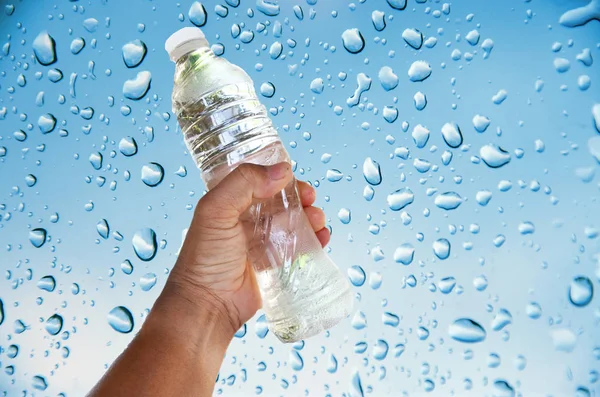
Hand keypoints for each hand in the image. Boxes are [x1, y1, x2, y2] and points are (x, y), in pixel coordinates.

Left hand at [167, 162, 329, 335]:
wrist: (208, 305)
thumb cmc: (205, 258)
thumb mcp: (216, 210)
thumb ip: (244, 183)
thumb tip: (283, 170)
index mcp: (230, 203)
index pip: (260, 181)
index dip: (281, 178)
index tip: (296, 182)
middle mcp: (246, 220)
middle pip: (282, 202)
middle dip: (301, 199)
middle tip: (311, 202)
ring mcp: (261, 243)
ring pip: (293, 223)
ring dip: (310, 219)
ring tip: (318, 223)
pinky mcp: (274, 264)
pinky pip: (298, 247)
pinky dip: (312, 240)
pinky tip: (320, 239)